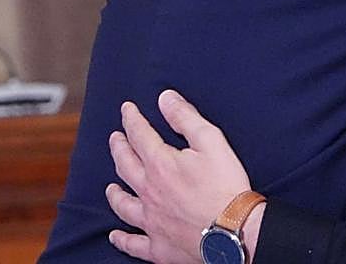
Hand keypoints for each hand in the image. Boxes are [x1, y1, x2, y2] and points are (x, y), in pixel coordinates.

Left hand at [107, 90, 263, 262]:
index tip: (127, 109)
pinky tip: (115, 235)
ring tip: (110, 186)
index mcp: (160, 164)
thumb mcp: (211, 141)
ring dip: (115, 193)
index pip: (139, 135)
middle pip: (125, 166)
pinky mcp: (158, 246)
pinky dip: (121, 239)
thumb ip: (186, 118)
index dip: (132, 119)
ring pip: (123, 204)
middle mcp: (149, 191)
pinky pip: (133, 243)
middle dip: (119, 148)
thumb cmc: (225, 186)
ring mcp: (151, 220)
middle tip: (115, 138)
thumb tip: (165, 99)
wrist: (234, 230)